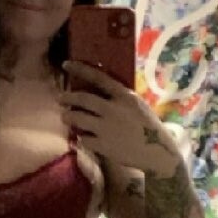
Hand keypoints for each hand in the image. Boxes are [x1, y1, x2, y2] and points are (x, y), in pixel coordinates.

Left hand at [59, 62, 179, 175]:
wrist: (157, 152)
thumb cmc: (147, 126)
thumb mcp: (137, 105)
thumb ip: (119, 97)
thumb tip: (97, 89)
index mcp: (124, 96)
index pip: (98, 78)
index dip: (80, 69)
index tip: (66, 65)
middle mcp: (113, 110)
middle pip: (82, 99)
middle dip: (67, 97)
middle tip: (60, 99)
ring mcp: (106, 128)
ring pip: (77, 118)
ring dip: (68, 117)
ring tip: (66, 117)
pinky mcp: (103, 146)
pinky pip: (82, 139)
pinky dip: (79, 138)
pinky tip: (80, 138)